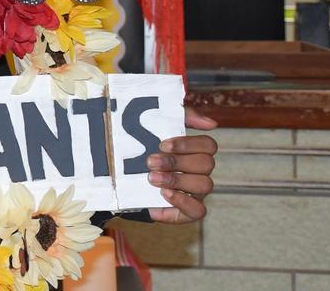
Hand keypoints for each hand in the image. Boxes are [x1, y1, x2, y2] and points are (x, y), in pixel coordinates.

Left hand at [146, 106, 217, 223]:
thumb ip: (183, 118)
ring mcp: (195, 192)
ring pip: (204, 185)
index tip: (162, 144)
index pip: (208, 145)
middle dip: (176, 162)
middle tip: (150, 161)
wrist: (118, 180)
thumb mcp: (157, 127)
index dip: (187, 144)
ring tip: (151, 178)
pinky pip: (198, 211)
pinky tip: (163, 194)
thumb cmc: (141, 150)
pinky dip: (182, 202)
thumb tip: (211, 123)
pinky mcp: (186, 211)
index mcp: (196, 152)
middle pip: (206, 164)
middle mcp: (200, 172)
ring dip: (177, 180)